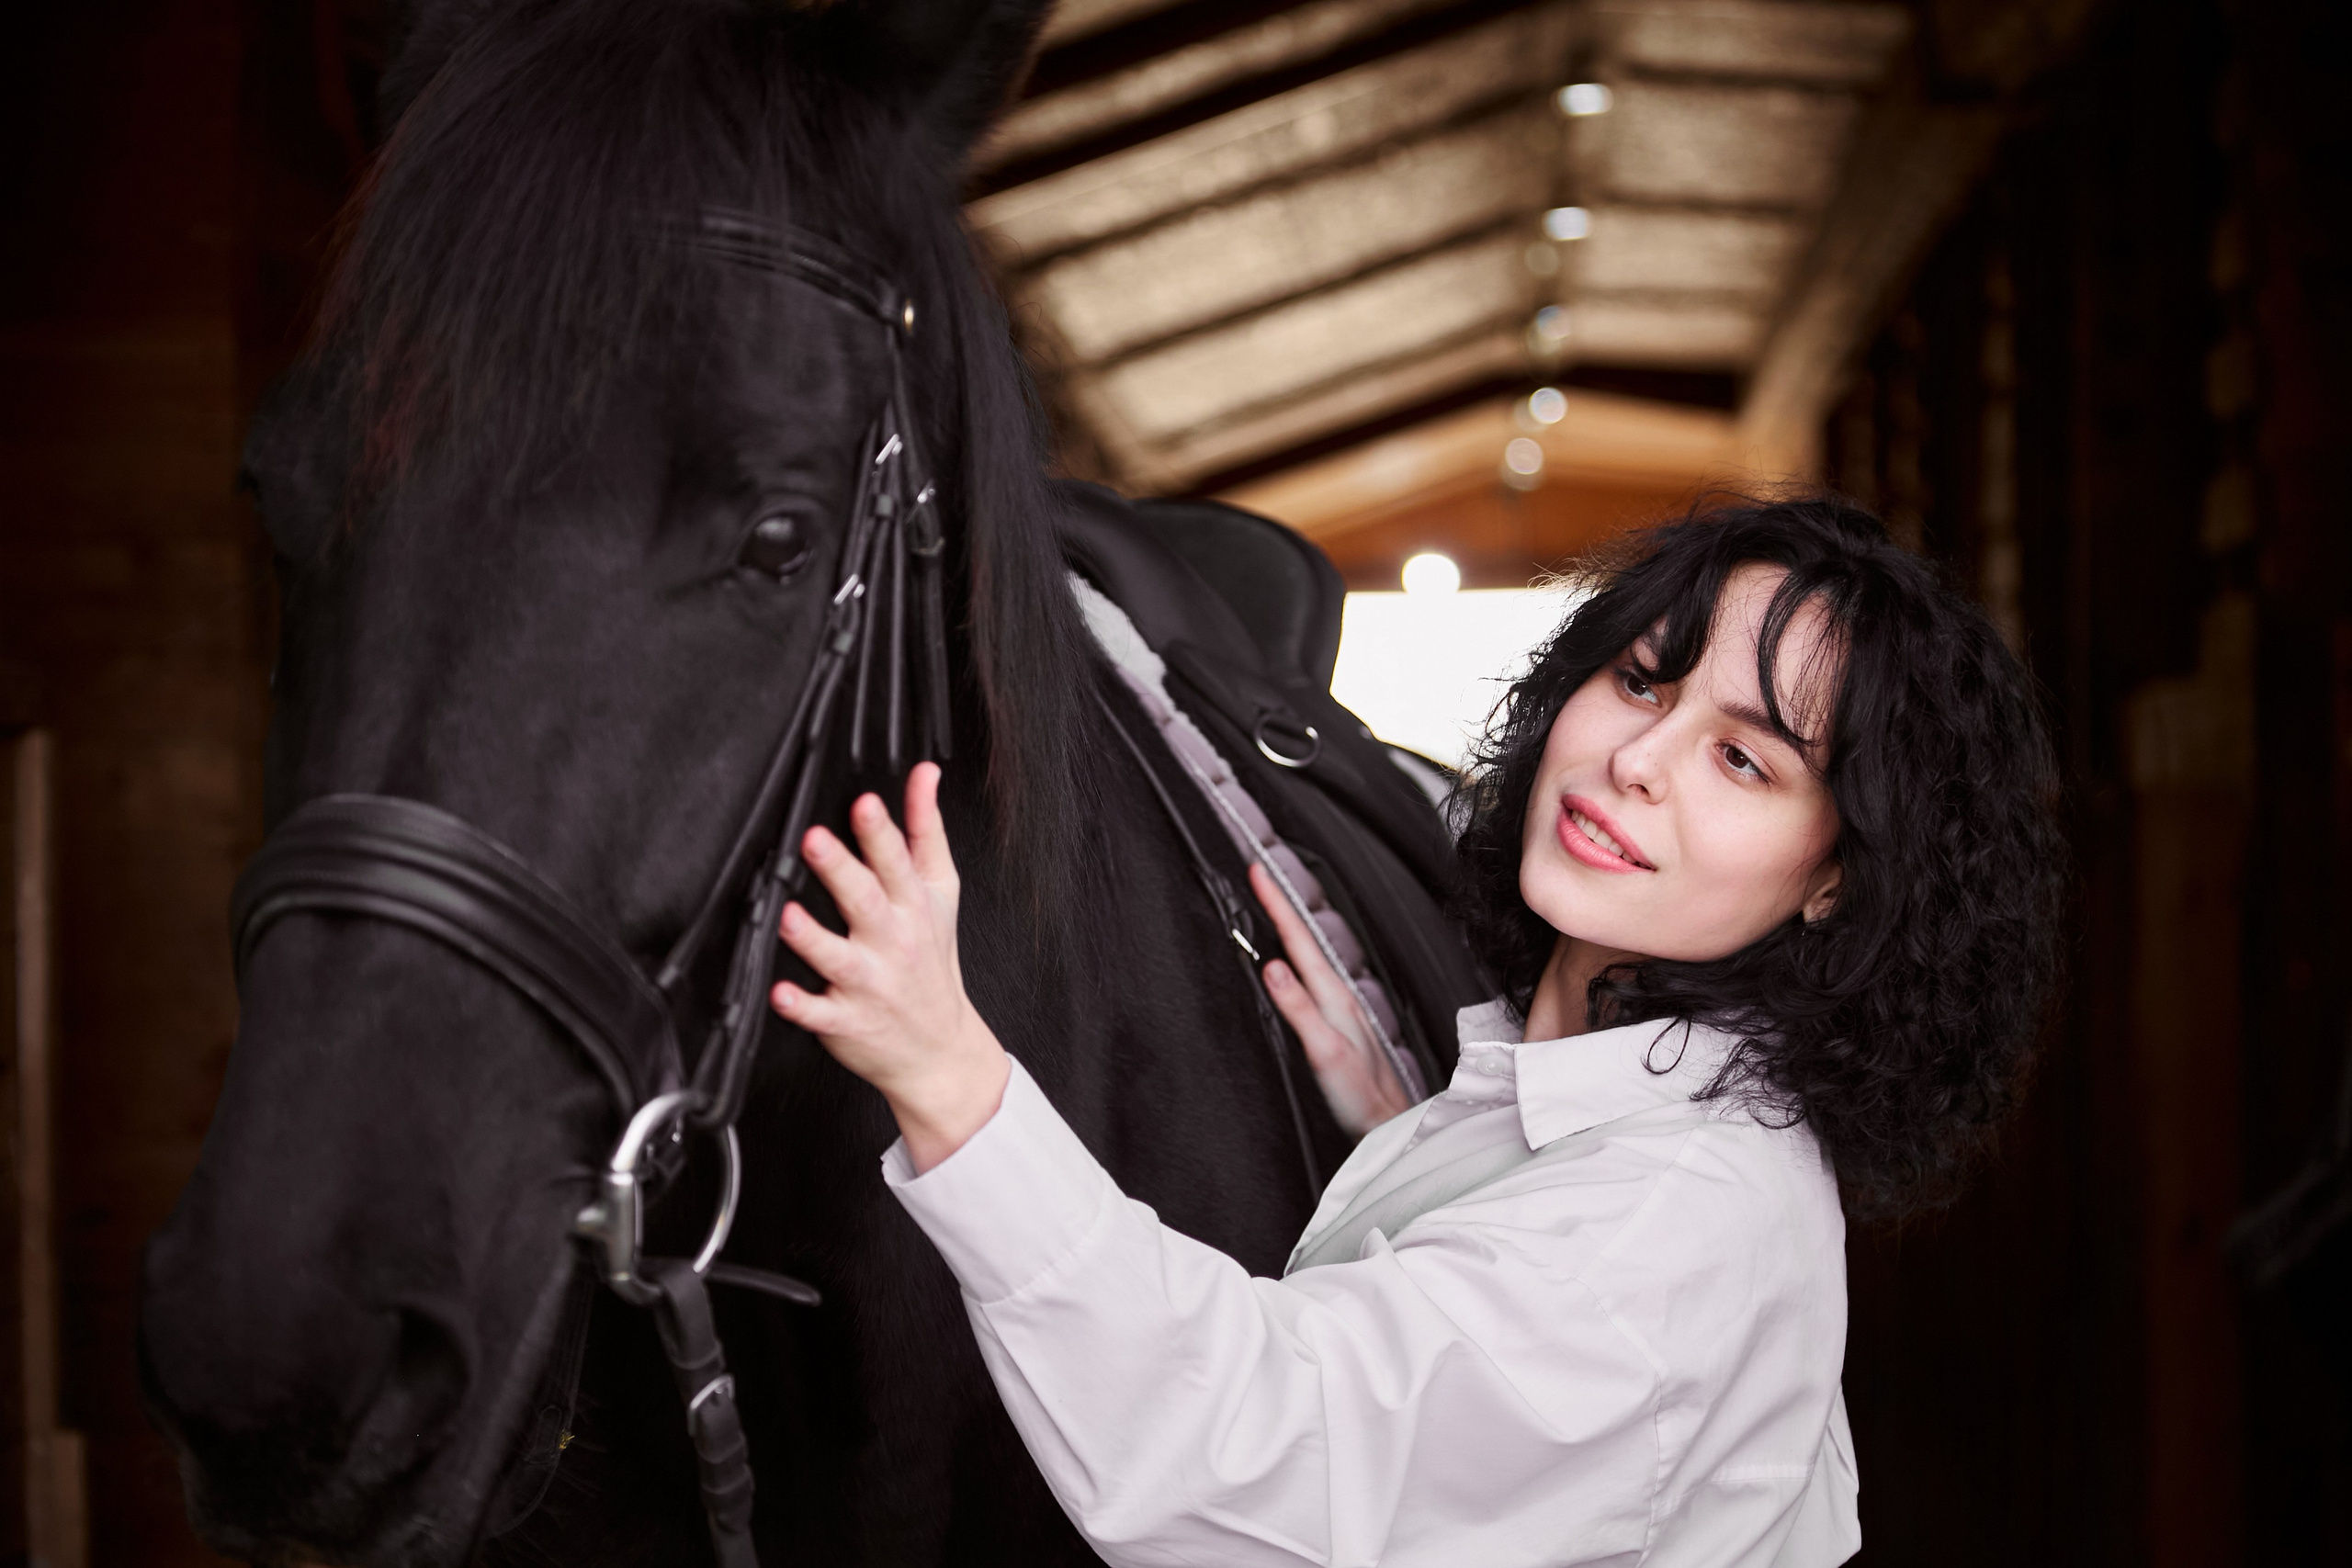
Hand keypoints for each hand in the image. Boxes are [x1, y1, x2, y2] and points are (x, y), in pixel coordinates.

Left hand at [769, 763, 1008, 1172]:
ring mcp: (869, 983)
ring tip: (789, 916)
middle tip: (814, 840)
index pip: (897, 862)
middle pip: (865, 900)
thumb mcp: (940, 891)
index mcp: (913, 905)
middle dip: (841, 870)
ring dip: (813, 937)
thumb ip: (927, 829)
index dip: (880, 832)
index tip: (864, 804)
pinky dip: (801, 1006)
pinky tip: (781, 993)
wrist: (938, 1047)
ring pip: (838, 957)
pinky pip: (820, 1014)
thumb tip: (925, 774)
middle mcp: (892, 941)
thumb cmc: (932, 960)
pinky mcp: (846, 1020)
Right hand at [1248, 863, 1411, 1135]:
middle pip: (1304, 940)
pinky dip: (1298, 957)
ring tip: (1271, 903)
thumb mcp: (1326, 1052)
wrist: (1390, 1125)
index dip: (1277, 904)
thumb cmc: (1360, 1098)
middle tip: (1258, 875)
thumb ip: (1300, 1009)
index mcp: (1334, 997)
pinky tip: (1293, 959)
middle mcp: (1340, 996)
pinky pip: (1314, 977)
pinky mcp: (1340, 1023)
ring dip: (1289, 927)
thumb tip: (1272, 967)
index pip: (1299, 940)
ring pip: (1310, 956)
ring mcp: (1342, 1009)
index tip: (1257, 871)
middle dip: (1280, 905)